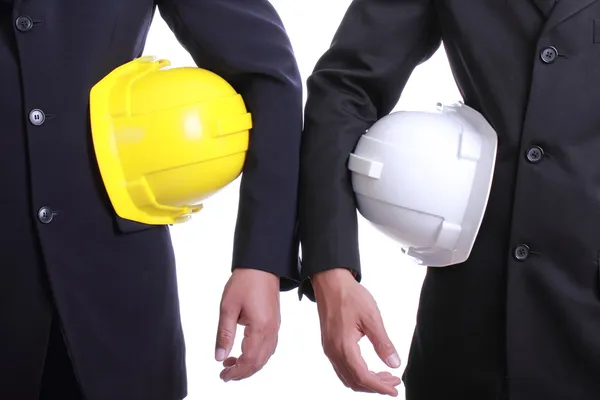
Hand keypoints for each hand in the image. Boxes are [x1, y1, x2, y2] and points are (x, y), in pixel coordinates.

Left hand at [215, 268, 279, 381]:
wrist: (261, 266)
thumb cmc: (246, 281)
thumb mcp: (227, 307)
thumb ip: (224, 334)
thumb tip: (219, 356)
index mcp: (260, 327)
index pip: (249, 360)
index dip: (236, 371)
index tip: (223, 375)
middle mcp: (271, 330)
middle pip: (259, 362)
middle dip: (242, 372)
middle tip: (226, 374)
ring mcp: (275, 327)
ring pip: (265, 356)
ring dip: (250, 365)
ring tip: (232, 364)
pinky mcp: (274, 322)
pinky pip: (269, 347)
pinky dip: (257, 355)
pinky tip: (245, 352)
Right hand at [312, 268, 400, 395]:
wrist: (330, 282)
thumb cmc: (349, 296)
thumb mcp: (371, 318)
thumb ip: (383, 343)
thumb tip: (394, 363)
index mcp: (344, 346)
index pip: (363, 377)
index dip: (380, 387)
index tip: (395, 389)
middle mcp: (333, 351)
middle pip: (354, 381)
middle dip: (375, 386)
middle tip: (393, 381)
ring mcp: (329, 349)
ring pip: (347, 377)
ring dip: (366, 381)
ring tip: (384, 375)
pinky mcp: (329, 344)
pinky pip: (342, 368)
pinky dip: (356, 373)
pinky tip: (369, 367)